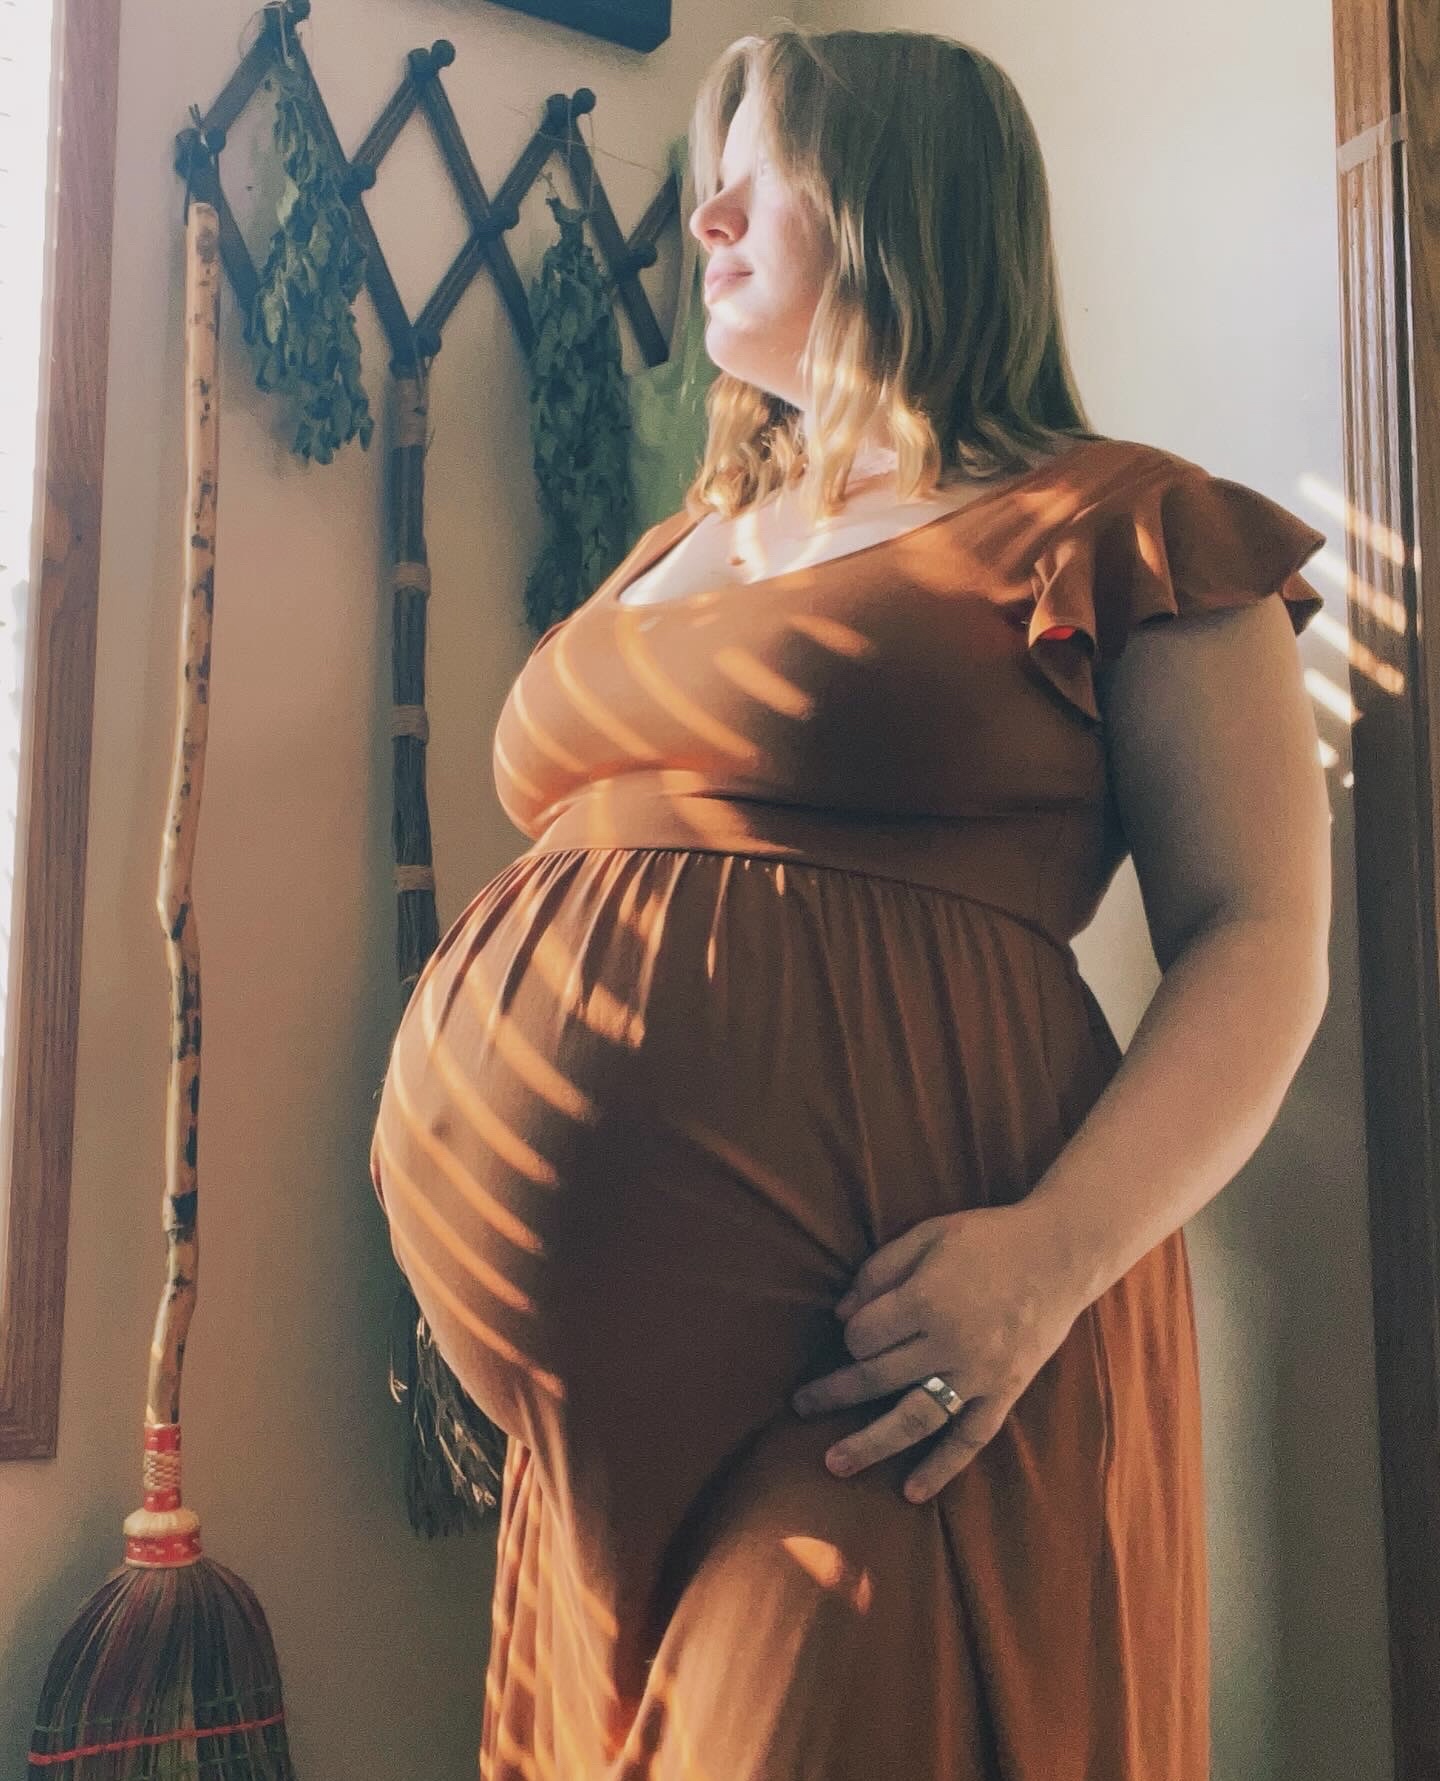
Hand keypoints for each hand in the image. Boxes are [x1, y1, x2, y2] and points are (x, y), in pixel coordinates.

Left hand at [790, 1201, 1087, 1503]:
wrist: (1061, 1252)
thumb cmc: (988, 1238)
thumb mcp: (928, 1235)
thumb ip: (880, 1270)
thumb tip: (841, 1313)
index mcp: (928, 1299)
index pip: (864, 1334)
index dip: (851, 1332)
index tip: (855, 1326)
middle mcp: (951, 1343)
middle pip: (878, 1378)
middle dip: (834, 1393)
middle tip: (800, 1406)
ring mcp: (980, 1374)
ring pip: (917, 1418)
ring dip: (872, 1443)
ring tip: (834, 1464)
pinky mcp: (1006, 1392)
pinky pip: (970, 1436)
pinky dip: (942, 1466)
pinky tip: (912, 1492)